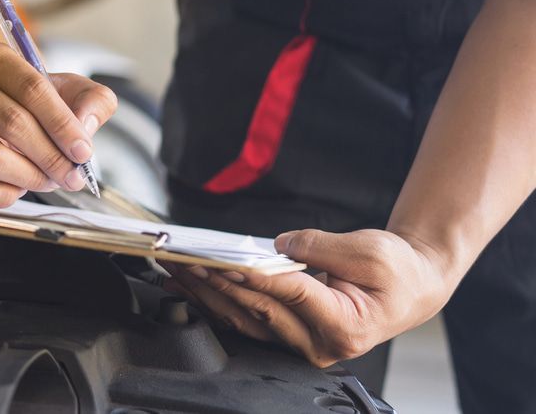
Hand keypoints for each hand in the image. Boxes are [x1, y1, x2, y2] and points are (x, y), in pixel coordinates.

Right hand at [0, 40, 117, 206]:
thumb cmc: (27, 97)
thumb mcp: (65, 86)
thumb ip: (92, 99)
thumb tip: (85, 128)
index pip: (31, 88)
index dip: (62, 124)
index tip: (84, 151)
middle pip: (11, 123)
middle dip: (51, 157)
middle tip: (72, 176)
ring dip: (30, 177)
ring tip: (50, 181)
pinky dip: (3, 194)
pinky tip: (20, 188)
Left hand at [163, 228, 458, 366]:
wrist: (410, 288)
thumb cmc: (396, 271)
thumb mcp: (370, 251)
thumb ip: (322, 247)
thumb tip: (280, 244)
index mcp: (345, 326)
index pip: (291, 296)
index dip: (257, 278)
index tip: (228, 262)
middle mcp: (320, 344)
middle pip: (259, 310)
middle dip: (219, 284)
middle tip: (189, 261)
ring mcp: (302, 343)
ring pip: (244, 320)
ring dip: (208, 294)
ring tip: (179, 271)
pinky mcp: (288, 334)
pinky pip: (246, 319)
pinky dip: (216, 300)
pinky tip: (192, 286)